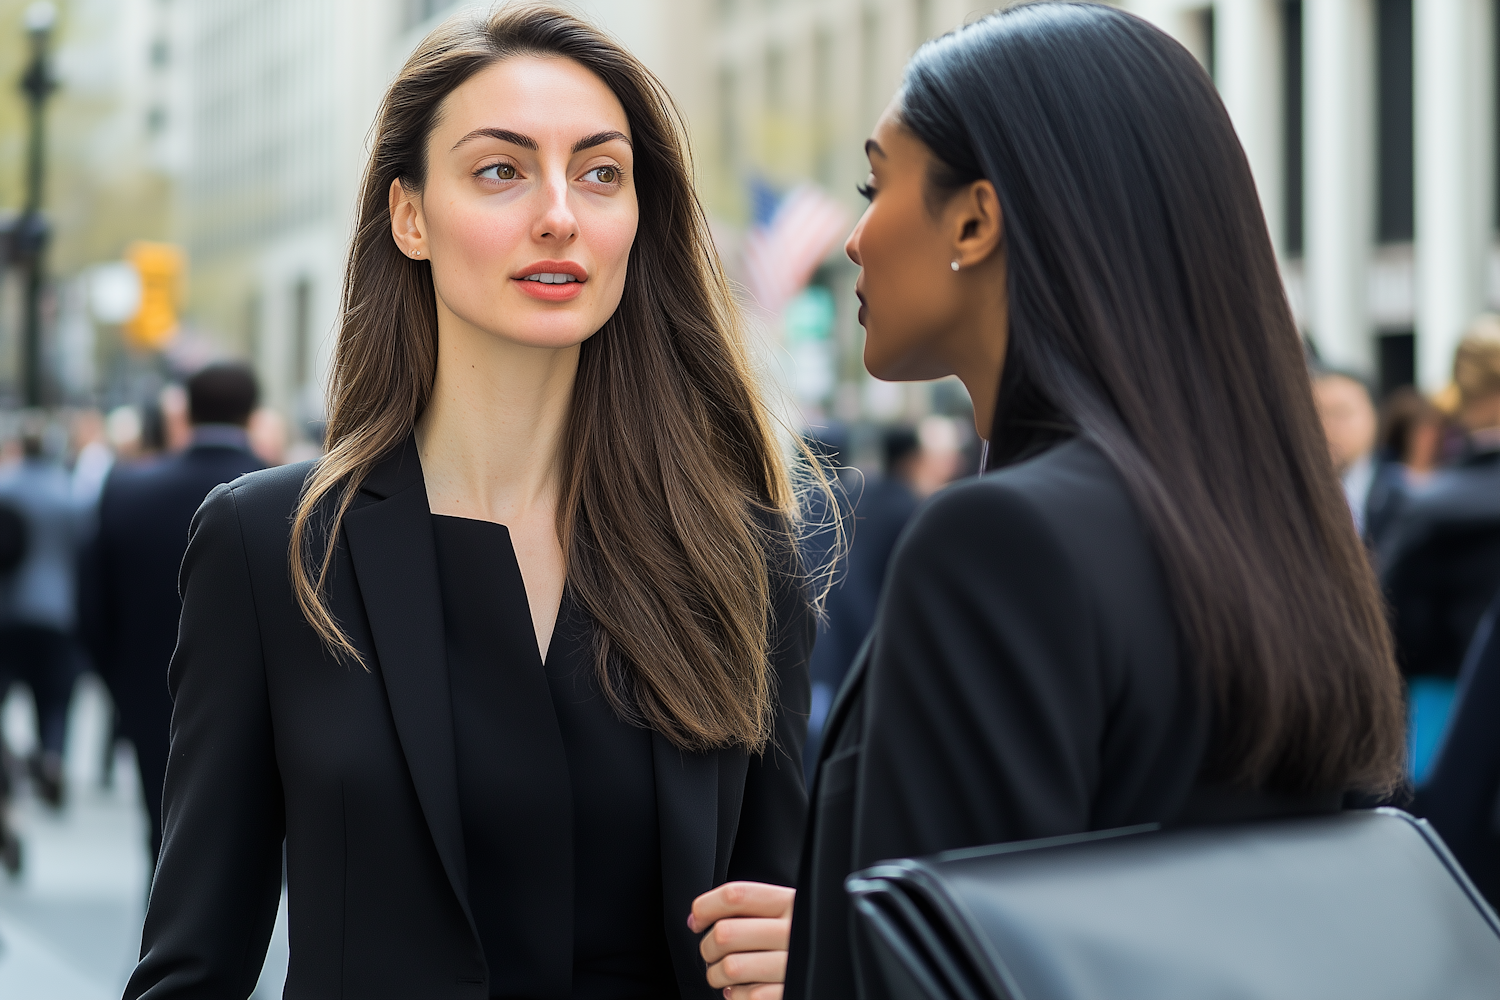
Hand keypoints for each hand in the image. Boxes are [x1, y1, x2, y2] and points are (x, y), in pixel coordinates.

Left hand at [689, 880, 794, 999]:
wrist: (836, 968)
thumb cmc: (800, 938)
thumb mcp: (785, 913)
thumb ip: (750, 909)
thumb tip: (695, 916)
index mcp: (790, 903)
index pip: (736, 895)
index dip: (705, 907)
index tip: (696, 920)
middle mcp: (794, 931)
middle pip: (725, 933)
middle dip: (707, 948)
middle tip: (711, 954)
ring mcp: (794, 965)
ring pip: (730, 968)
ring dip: (716, 975)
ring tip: (724, 976)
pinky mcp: (793, 990)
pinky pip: (747, 996)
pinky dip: (736, 996)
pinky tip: (744, 990)